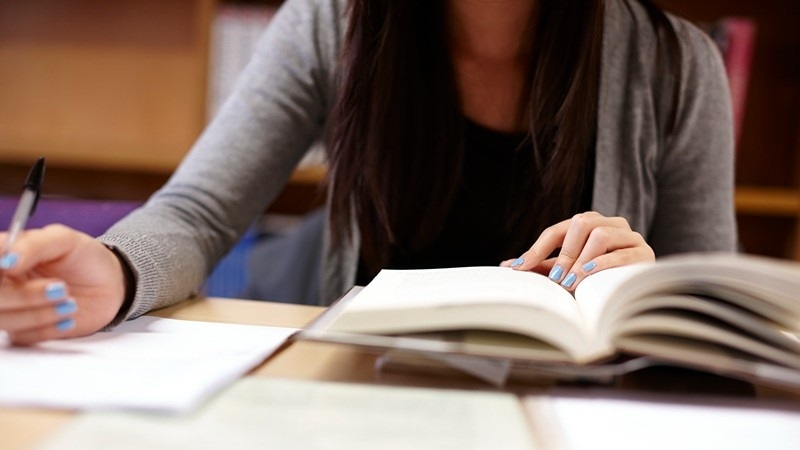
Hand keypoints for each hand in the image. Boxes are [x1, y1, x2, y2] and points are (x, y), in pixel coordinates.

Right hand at [0, 225, 126, 344]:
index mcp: (4, 254)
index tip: (14, 269)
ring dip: (40, 313)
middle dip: (25, 296)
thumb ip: (34, 244)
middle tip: (60, 288)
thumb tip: (7, 260)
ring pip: (3, 319)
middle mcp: (2, 281)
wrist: (110, 285)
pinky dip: (48, 329)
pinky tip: (67, 318)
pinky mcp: (24, 330)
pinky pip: (22, 337)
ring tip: (70, 302)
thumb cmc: (85, 257)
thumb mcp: (64, 239)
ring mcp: (10, 307)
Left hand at [501, 211, 653, 291]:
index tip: (520, 267)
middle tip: (555, 278)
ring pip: (601, 234)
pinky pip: (621, 253)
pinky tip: (589, 274)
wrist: (634, 294)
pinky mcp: (644, 253)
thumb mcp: (568, 273)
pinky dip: (602, 264)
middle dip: (565, 252)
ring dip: (582, 259)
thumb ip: (543, 266)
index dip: (537, 248)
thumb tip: (507, 265)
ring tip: (571, 281)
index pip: (558, 230)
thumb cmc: (597, 281)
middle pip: (582, 223)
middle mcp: (609, 223)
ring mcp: (629, 236)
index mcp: (588, 224)